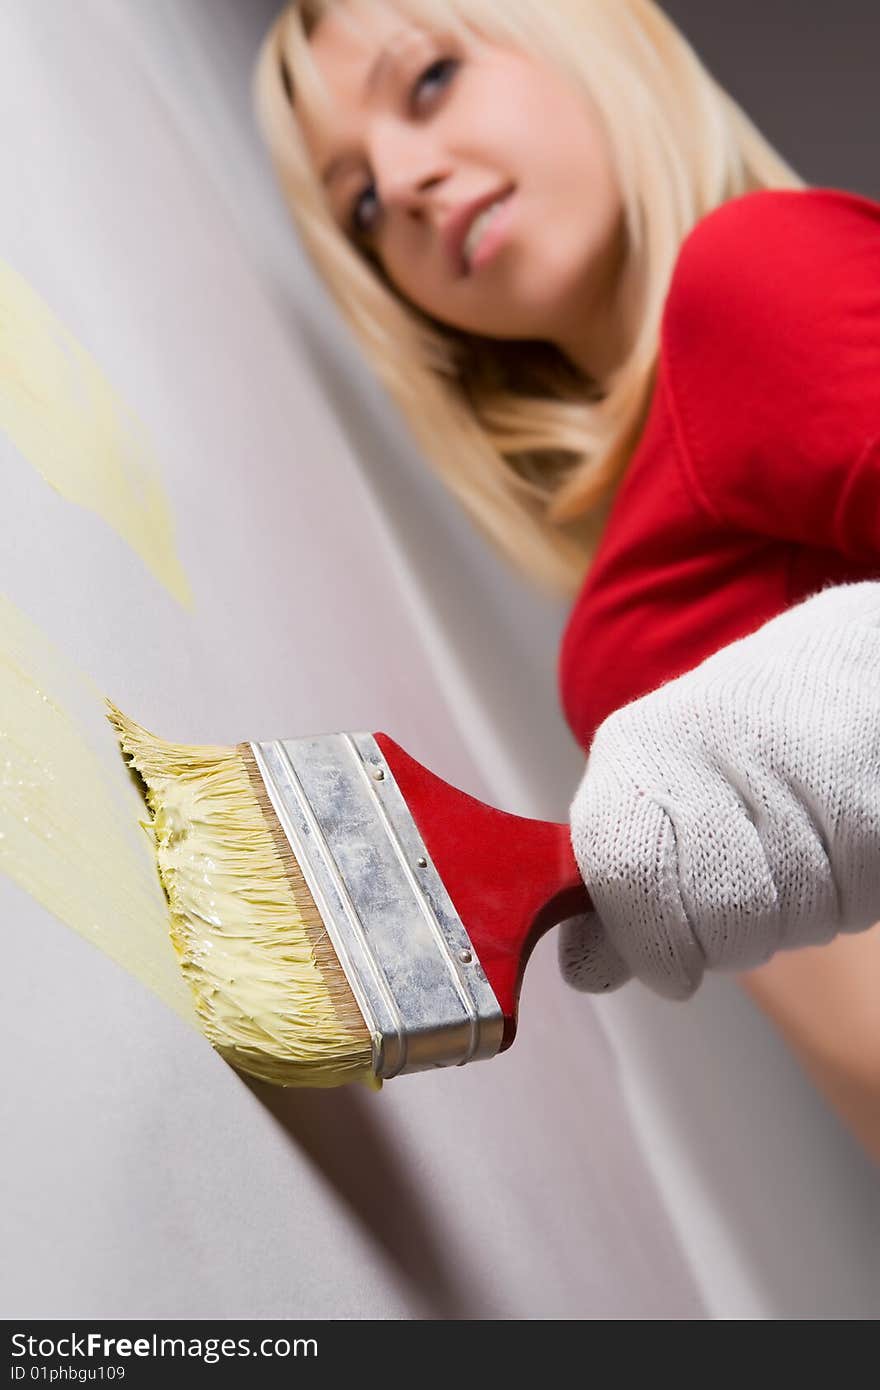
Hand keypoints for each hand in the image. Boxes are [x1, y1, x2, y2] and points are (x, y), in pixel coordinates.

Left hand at [561, 583, 879, 997]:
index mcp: (637, 753)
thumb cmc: (735, 753)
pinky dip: (854, 895)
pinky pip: (857, 898)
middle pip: (723, 920)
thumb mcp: (654, 798)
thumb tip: (585, 972)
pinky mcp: (866, 789)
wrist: (840, 671)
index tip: (673, 969)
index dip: (652, 947)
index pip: (628, 878)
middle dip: (736, 942)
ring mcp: (791, 761)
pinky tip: (840, 846)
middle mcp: (705, 745)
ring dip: (802, 915)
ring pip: (797, 918)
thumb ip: (618, 893)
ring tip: (799, 852)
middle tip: (748, 901)